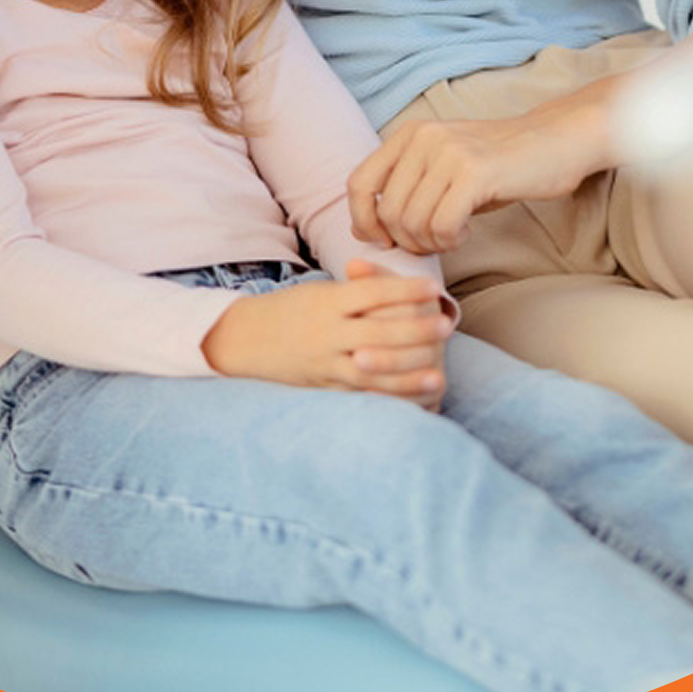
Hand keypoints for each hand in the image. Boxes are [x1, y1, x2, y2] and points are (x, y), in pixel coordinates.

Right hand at [201, 267, 450, 404]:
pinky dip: (386, 400)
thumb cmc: (292, 309)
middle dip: (415, 331)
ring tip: (440, 375)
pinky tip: (410, 405)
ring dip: (408, 375)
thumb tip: (401, 286)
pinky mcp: (324, 387)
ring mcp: (324, 363)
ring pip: (371, 371)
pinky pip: (359, 396)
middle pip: (378, 332)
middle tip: (446, 327)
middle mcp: (326, 332)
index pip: (373, 293)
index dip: (405, 291)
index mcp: (327, 301)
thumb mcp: (321, 291)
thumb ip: (358, 290)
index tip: (434, 289)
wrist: (245, 339)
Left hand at [347, 93, 614, 255]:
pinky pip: (442, 225)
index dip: (363, 221)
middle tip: (435, 241)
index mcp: (409, 134)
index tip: (386, 240)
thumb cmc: (498, 164)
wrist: (555, 141)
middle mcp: (422, 137)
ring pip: (413, 222)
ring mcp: (447, 152)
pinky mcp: (474, 172)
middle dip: (406, 240)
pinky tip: (467, 231)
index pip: (359, 183)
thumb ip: (405, 191)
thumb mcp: (443, 168)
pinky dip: (451, 239)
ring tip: (454, 234)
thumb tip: (363, 230)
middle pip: (387, 211)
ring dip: (432, 242)